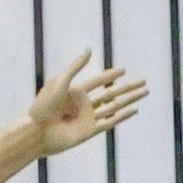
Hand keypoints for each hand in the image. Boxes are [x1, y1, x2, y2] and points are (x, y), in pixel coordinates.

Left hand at [17, 58, 149, 160]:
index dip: (111, 76)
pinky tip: (134, 110)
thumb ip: (76, 66)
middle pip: (112, 94)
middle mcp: (84, 105)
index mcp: (76, 92)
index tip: (123, 70)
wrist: (37, 132)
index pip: (98, 81)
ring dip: (130, 100)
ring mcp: (88, 118)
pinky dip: (123, 116)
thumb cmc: (44, 106)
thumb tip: (90, 49)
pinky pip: (110, 122)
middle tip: (144, 81)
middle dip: (128, 87)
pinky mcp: (90, 131)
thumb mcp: (60, 81)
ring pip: (115, 106)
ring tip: (145, 93)